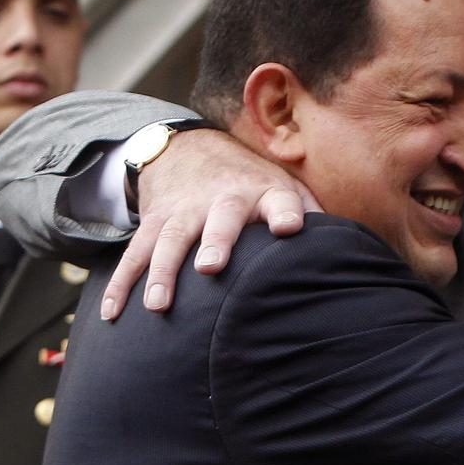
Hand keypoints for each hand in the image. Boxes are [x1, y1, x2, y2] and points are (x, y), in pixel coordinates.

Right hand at [100, 129, 318, 319]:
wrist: (190, 149)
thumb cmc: (252, 182)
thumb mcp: (285, 186)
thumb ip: (312, 215)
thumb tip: (350, 250)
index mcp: (264, 193)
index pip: (282, 199)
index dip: (288, 212)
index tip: (291, 228)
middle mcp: (223, 200)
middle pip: (218, 220)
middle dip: (214, 242)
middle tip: (210, 267)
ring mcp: (184, 212)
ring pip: (170, 241)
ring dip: (161, 273)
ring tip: (158, 306)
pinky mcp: (155, 223)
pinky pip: (134, 254)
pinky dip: (121, 284)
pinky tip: (113, 314)